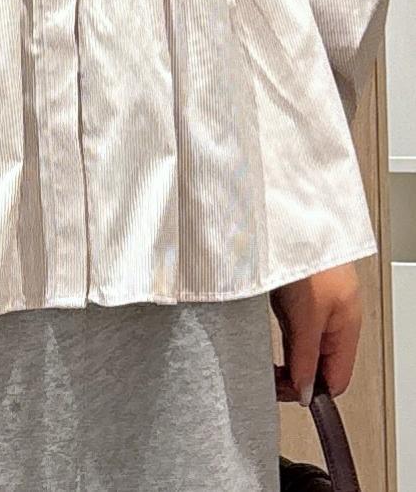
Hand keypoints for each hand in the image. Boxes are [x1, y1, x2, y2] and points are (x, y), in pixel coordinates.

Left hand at [269, 262, 361, 405]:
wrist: (286, 215)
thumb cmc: (303, 254)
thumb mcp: (304, 316)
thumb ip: (304, 356)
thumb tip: (305, 391)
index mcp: (346, 325)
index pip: (336, 378)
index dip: (312, 392)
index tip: (285, 393)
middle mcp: (333, 315)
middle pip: (317, 361)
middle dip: (293, 372)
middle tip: (267, 376)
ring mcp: (314, 301)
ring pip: (301, 341)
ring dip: (284, 351)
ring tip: (263, 355)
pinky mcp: (296, 288)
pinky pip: (291, 321)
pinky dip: (280, 330)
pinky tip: (264, 329)